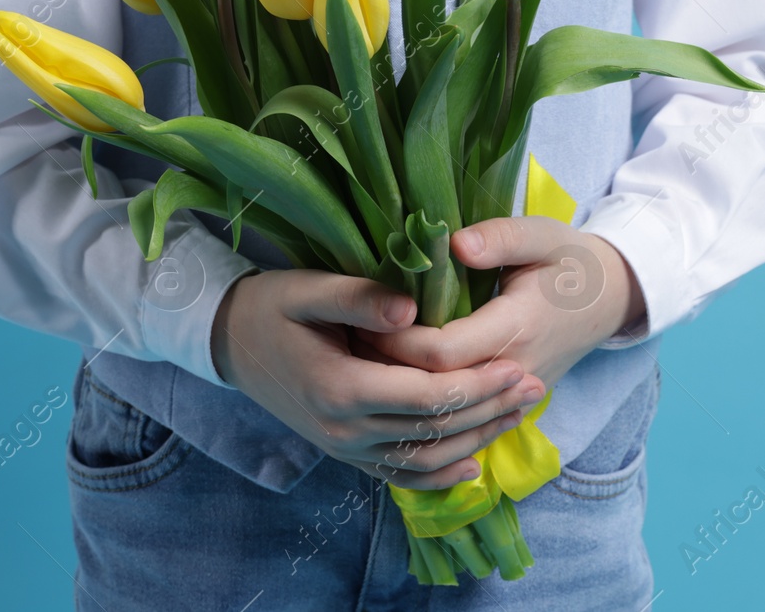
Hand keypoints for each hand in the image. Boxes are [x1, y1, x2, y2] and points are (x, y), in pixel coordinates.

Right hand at [212, 268, 547, 488]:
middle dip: (490, 409)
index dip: (476, 385)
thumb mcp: (309, 289)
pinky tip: (472, 463)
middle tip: (534, 385)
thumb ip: (360, 298)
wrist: (229, 341)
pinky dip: (439, 476)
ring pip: (424, 459)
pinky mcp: (344, 454)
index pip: (426, 396)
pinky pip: (399, 476)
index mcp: (338, 387)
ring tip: (518, 412)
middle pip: (434, 430)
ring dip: (477, 440)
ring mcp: (344, 448)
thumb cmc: (272, 306)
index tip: (517, 364)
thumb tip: (413, 310)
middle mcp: (343, 429)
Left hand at [363, 217, 646, 387]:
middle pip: (437, 391)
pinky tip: (391, 388)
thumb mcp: (542, 234)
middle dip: (388, 372)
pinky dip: (426, 409)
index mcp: (518, 326)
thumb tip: (456, 244)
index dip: (397, 342)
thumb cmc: (571, 260)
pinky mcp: (511, 402)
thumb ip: (501, 238)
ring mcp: (515, 394)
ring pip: (447, 414)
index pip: (442, 353)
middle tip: (346, 346)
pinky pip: (462, 418)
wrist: (612, 299)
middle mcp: (516, 370)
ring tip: (358, 367)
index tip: (360, 319)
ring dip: (402, 396)